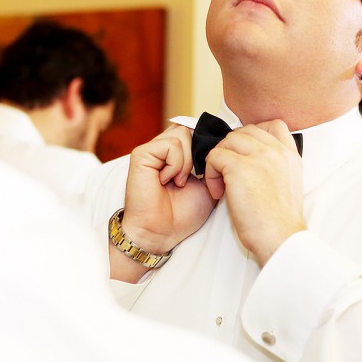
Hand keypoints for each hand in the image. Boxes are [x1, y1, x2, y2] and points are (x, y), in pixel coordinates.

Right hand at [120, 124, 216, 254]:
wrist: (162, 233)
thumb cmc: (182, 214)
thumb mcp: (208, 184)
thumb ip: (211, 162)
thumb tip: (220, 143)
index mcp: (176, 153)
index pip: (195, 130)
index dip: (206, 145)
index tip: (210, 167)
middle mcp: (162, 148)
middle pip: (190, 129)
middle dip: (198, 154)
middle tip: (193, 178)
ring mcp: (151, 149)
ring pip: (182, 134)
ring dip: (187, 162)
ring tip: (179, 182)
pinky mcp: (141, 154)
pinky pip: (170, 145)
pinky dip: (175, 165)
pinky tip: (167, 181)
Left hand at [204, 120, 305, 266]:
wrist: (280, 238)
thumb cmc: (278, 221)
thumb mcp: (289, 184)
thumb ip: (276, 165)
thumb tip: (250, 158)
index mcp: (290, 154)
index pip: (273, 124)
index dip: (253, 135)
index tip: (245, 155)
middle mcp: (277, 151)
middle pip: (244, 131)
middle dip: (231, 150)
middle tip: (228, 174)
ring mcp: (259, 156)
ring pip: (227, 141)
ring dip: (219, 161)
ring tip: (222, 185)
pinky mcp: (240, 167)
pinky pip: (214, 156)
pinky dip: (210, 173)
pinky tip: (218, 192)